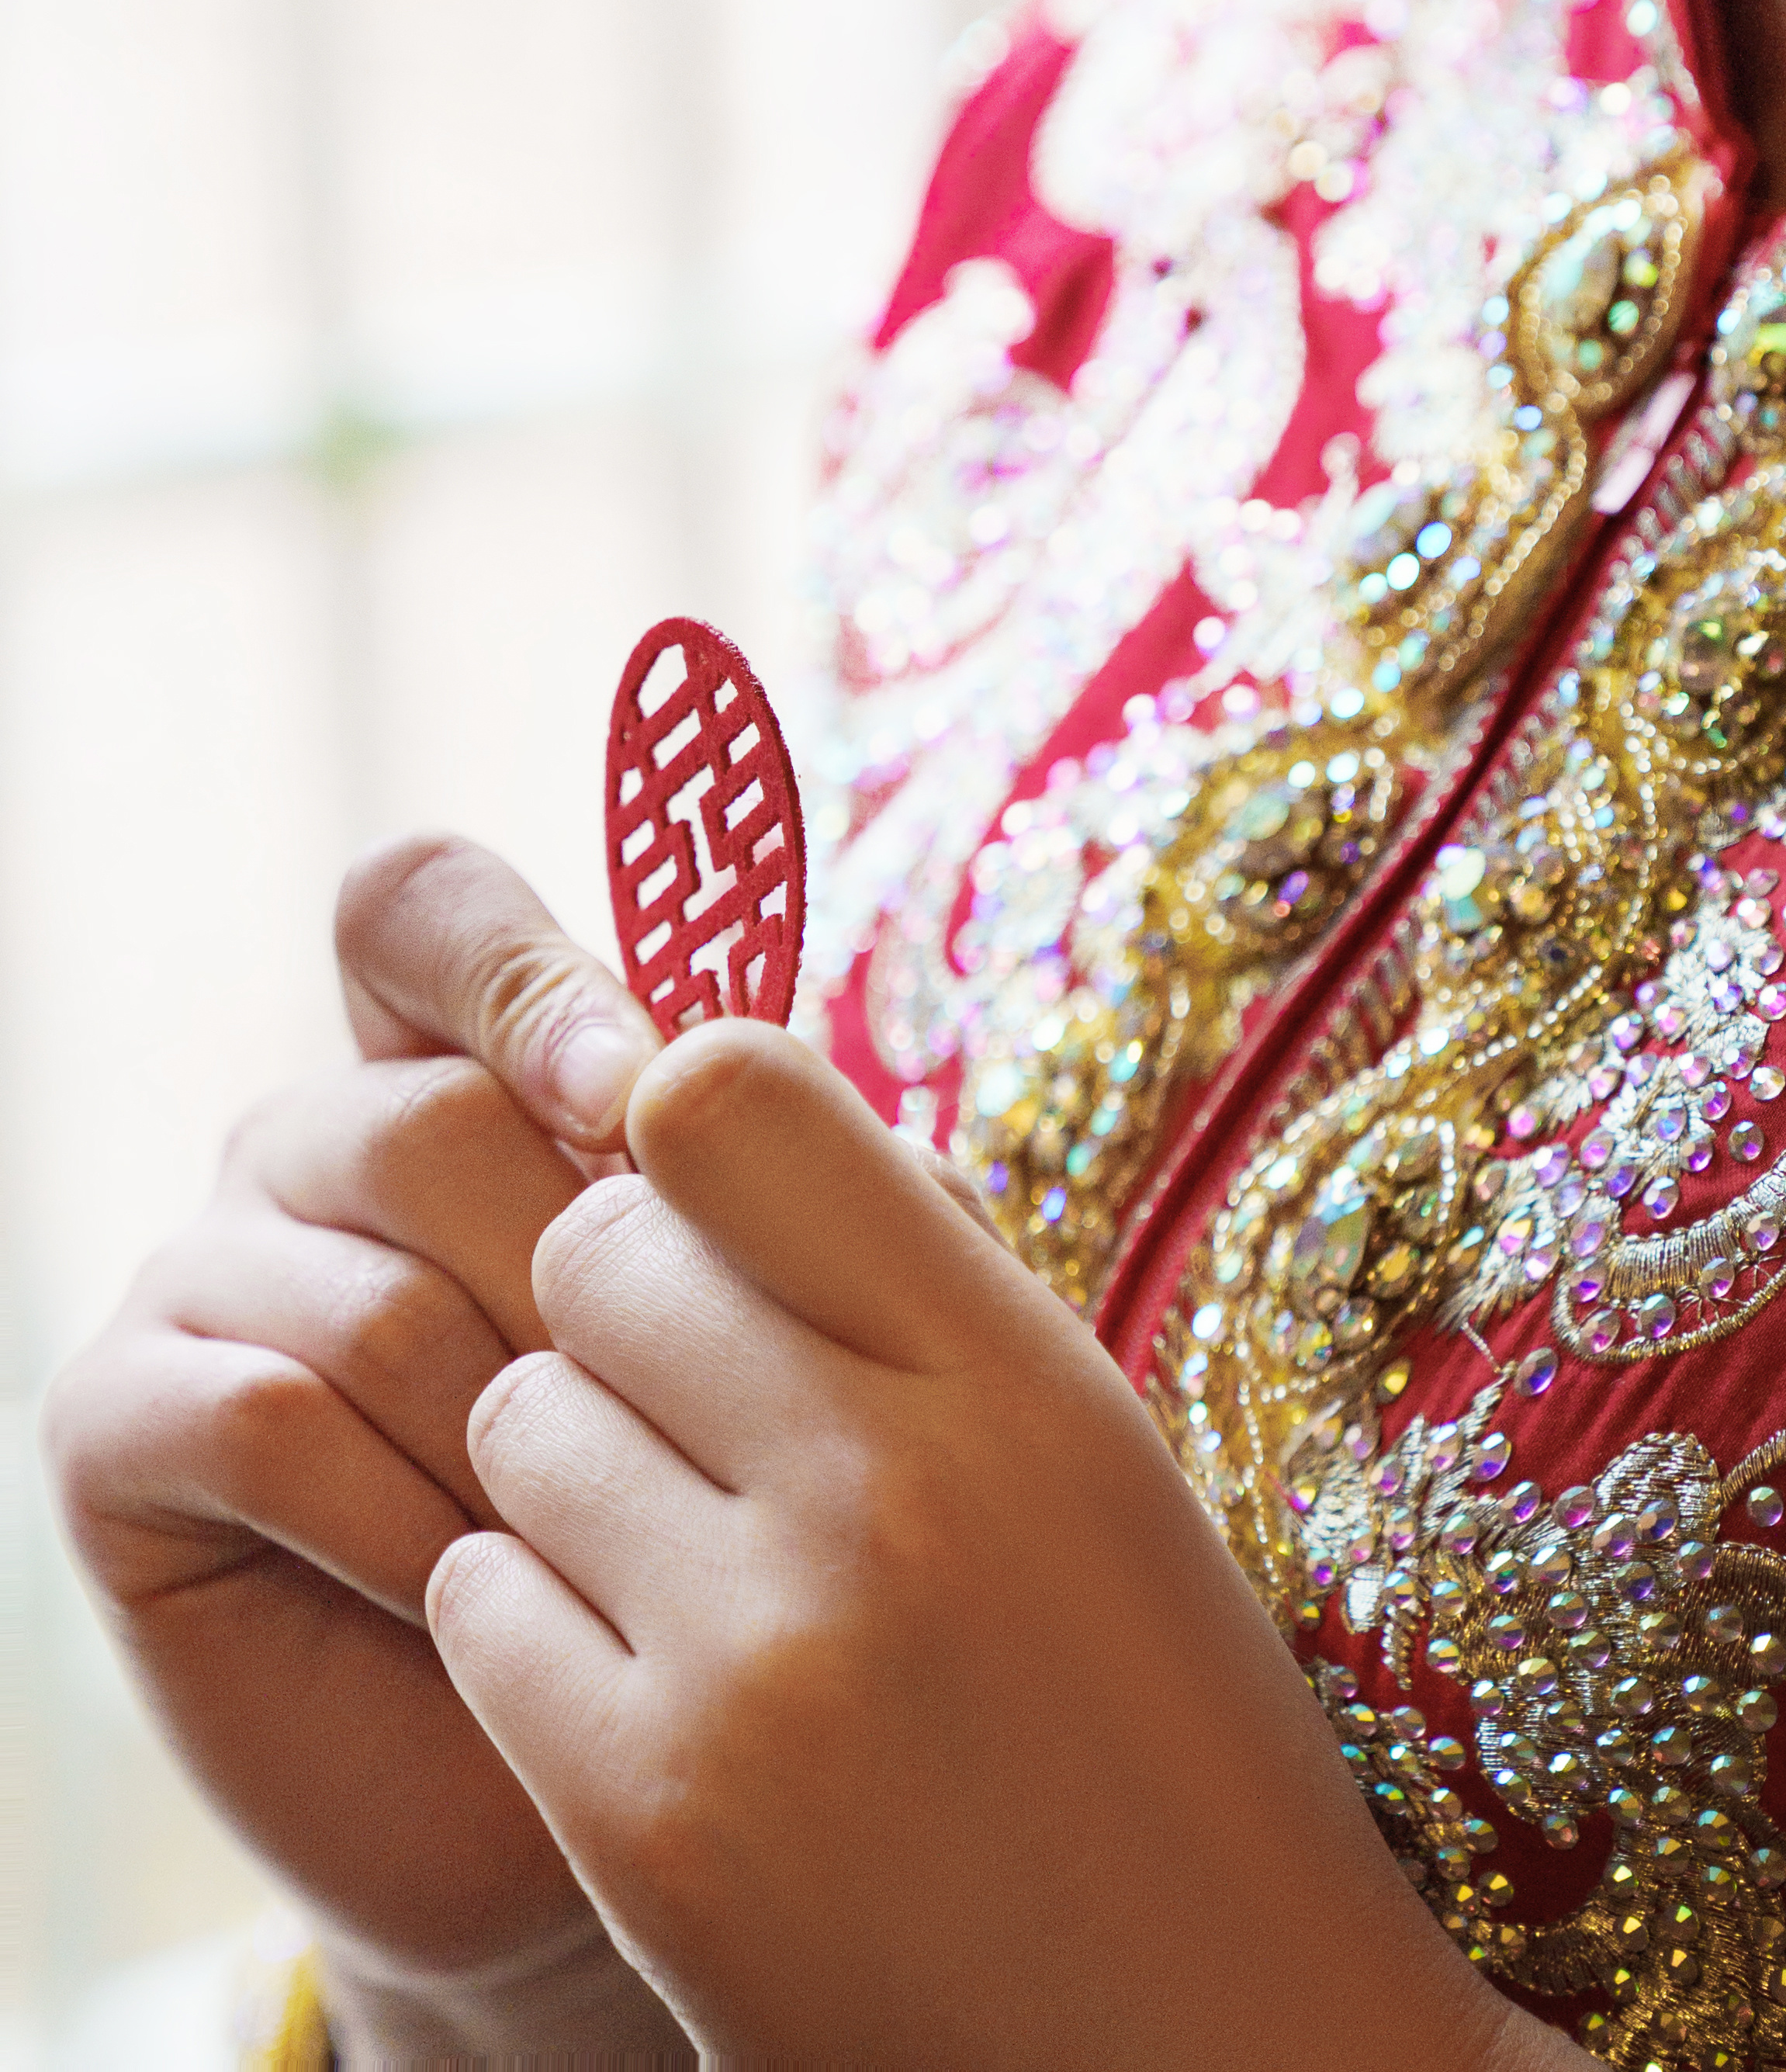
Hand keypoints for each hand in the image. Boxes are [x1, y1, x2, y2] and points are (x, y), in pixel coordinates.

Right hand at [42, 837, 685, 2048]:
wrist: (608, 1761)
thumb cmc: (706, 1509)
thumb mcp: (783, 1315)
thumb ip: (779, 1168)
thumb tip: (742, 1063)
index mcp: (454, 1068)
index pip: (424, 910)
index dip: (519, 972)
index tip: (631, 1090)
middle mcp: (307, 1144)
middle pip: (428, 1120)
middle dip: (573, 1287)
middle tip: (658, 1416)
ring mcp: (199, 1273)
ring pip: (369, 1292)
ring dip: (514, 1440)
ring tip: (589, 1534)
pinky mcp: (117, 1424)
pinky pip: (269, 1417)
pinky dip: (402, 1515)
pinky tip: (469, 1587)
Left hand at [426, 1023, 1552, 2070]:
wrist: (1206, 2056)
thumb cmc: (1156, 1723)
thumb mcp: (1090, 1452)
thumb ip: (912, 1272)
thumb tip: (690, 1101)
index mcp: (1020, 1377)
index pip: (724, 1095)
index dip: (681, 1140)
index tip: (713, 1213)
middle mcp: (884, 1492)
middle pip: (590, 1255)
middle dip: (622, 1315)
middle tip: (703, 1407)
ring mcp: (756, 1665)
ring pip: (512, 1424)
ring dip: (570, 1474)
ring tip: (693, 1560)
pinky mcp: (647, 1822)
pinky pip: (475, 1605)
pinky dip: (532, 1632)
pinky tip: (653, 1684)